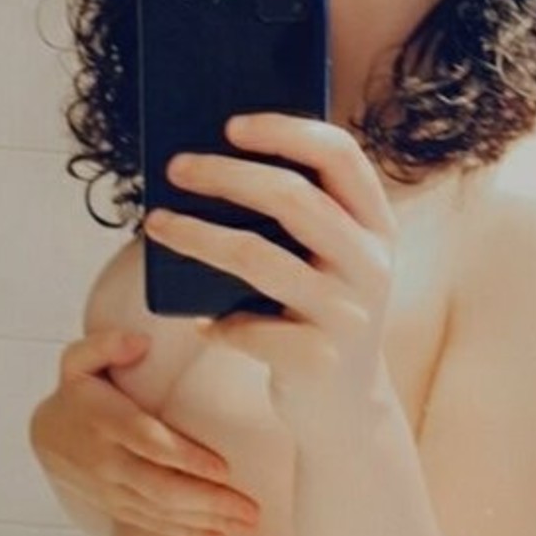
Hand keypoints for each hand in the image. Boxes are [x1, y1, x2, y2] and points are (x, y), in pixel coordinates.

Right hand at [30, 326, 261, 535]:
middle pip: (161, 486)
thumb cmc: (76, 394)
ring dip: (207, 521)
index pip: (148, 441)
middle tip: (249, 507)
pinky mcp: (120, 507)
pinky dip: (188, 534)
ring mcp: (114, 490)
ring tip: (246, 524)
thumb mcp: (78, 360)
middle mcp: (108, 461)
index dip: (184, 456)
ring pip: (162, 511)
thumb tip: (138, 342)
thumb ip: (105, 345)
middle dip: (208, 500)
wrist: (47, 437)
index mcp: (104, 421)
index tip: (222, 467)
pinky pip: (156, 525)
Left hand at [144, 114, 396, 439]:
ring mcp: (348, 313)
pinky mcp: (319, 359)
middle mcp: (372, 264)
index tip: (230, 125)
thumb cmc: (315, 315)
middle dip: (225, 175)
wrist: (343, 410)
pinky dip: (215, 322)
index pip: (339, 155)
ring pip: (256, 257)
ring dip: (196, 236)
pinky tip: (200, 322)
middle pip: (292, 197)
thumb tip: (212, 159)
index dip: (285, 131)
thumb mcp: (328, 261)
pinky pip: (247, 326)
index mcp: (378, 226)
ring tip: (157, 225)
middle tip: (177, 167)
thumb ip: (298, 216)